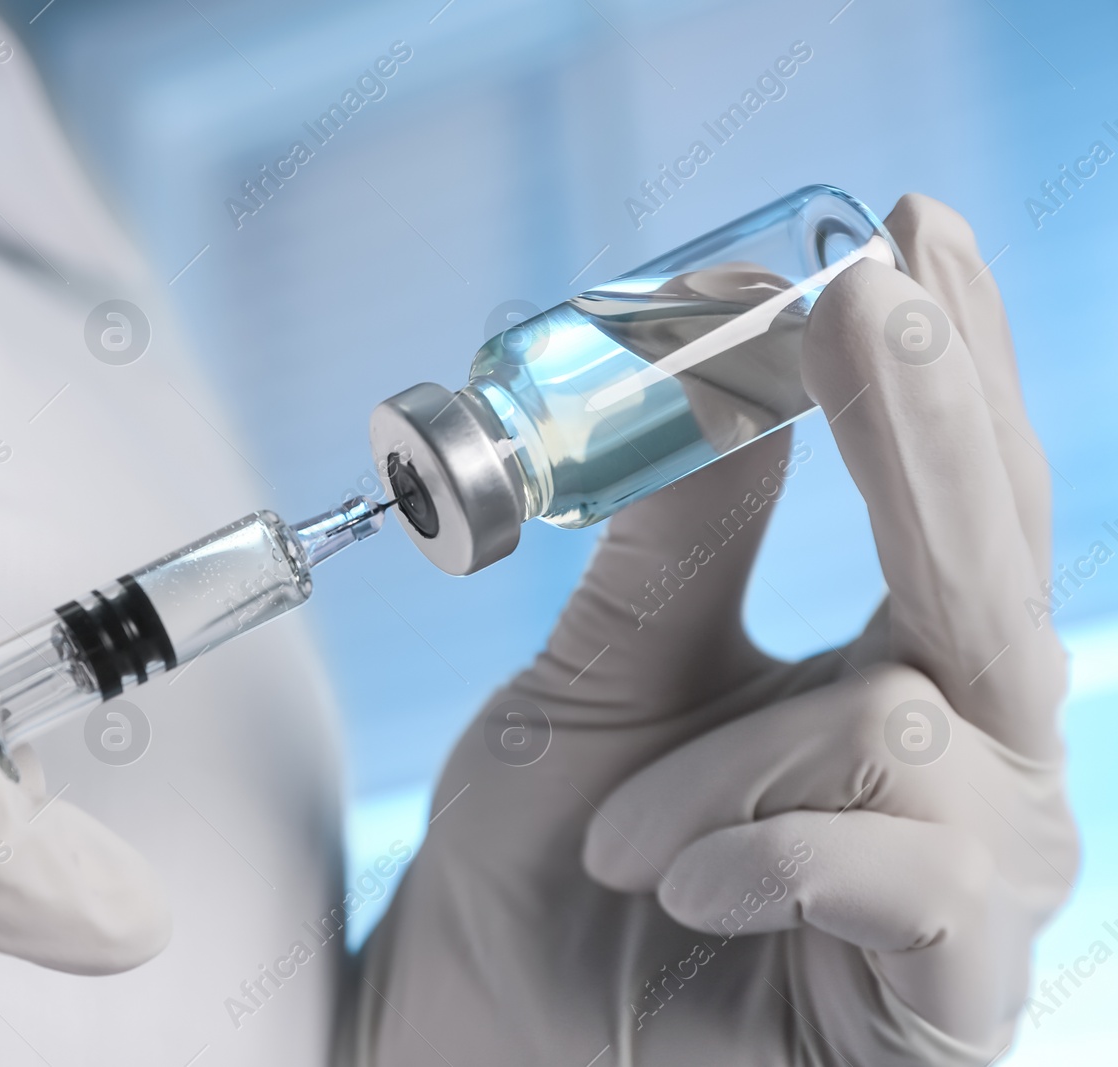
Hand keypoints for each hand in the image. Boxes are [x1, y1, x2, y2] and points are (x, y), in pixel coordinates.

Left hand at [350, 195, 1074, 1065]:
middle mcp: (972, 766)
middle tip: (870, 291)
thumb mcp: (601, 679)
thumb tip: (736, 351)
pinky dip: (769, 857)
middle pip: (988, 569)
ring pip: (902, 717)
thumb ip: (684, 539)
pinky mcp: (957, 1001)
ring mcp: (980, 887)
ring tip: (622, 838)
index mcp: (904, 676)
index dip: (943, 370)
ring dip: (726, 762)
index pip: (954, 506)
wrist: (495, 1034)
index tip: (907, 228)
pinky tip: (686, 890)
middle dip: (927, 424)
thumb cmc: (554, 864)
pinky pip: (908, 872)